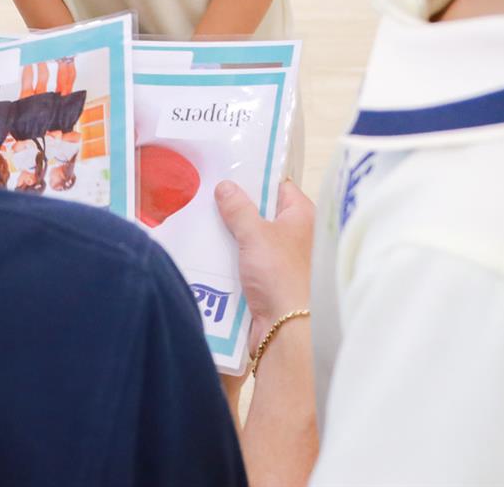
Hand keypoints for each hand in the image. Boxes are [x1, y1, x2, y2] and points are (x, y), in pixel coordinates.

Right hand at [216, 179, 313, 352]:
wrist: (286, 329)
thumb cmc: (280, 275)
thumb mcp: (255, 234)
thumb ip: (238, 208)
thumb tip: (225, 186)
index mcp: (302, 216)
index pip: (279, 187)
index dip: (255, 180)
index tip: (228, 174)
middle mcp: (297, 235)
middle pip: (263, 214)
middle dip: (237, 210)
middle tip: (208, 198)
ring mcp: (283, 259)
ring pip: (252, 239)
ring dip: (231, 236)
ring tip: (201, 222)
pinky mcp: (269, 281)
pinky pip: (247, 262)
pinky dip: (232, 259)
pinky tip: (208, 252)